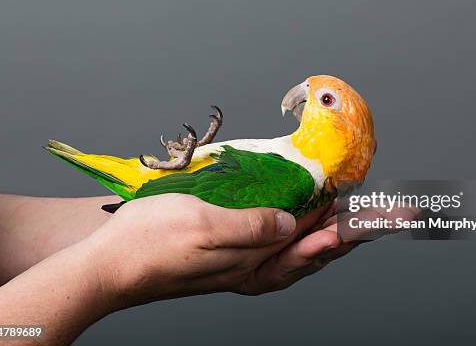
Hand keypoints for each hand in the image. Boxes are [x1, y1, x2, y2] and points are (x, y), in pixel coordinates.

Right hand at [83, 193, 343, 308]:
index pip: (306, 241)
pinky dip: (292, 250)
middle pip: (306, 255)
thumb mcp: (203, 224)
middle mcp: (248, 271)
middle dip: (339, 237)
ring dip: (319, 244)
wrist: (109, 266)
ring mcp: (236, 270)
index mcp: (248, 262)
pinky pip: (271, 258)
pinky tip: (293, 241)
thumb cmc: (150, 242)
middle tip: (365, 221)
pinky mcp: (222, 265)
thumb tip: (289, 225)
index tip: (358, 204)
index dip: (334, 222)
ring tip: (340, 229)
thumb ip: (250, 226)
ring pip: (291, 259)